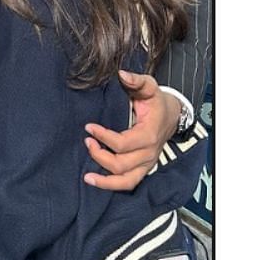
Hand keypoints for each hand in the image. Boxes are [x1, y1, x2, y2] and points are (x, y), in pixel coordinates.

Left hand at [82, 71, 181, 190]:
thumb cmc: (157, 101)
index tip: (88, 127)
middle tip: (87, 142)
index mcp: (149, 134)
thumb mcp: (149, 86)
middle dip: (100, 155)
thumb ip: (136, 80)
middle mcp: (149, 153)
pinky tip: (94, 180)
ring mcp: (147, 163)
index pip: (123, 143)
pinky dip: (112, 185)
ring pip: (126, 180)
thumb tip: (122, 74)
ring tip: (87, 175)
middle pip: (121, 164)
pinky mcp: (143, 169)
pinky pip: (129, 183)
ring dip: (105, 179)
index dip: (103, 137)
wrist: (172, 115)